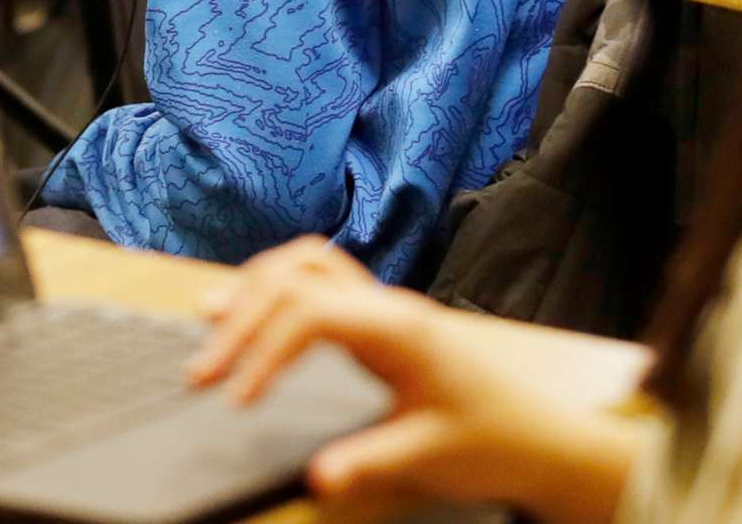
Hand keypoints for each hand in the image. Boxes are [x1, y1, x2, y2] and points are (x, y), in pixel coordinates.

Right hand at [189, 237, 640, 519]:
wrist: (540, 436)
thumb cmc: (492, 442)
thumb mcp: (430, 457)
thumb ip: (371, 462)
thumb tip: (317, 478)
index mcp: (398, 328)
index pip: (308, 313)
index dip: (261, 351)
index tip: (234, 399)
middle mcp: (387, 304)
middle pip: (296, 277)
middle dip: (241, 317)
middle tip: (201, 370)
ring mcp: (385, 305)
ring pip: (306, 264)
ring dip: (255, 288)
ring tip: (211, 322)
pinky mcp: (381, 318)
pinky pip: (319, 281)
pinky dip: (277, 290)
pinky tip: (254, 313)